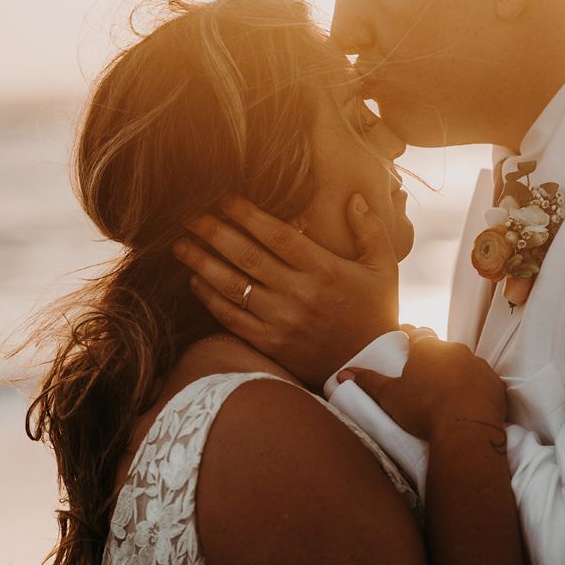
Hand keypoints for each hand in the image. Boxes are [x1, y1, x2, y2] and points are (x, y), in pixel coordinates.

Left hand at [173, 194, 398, 389]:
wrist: (369, 367)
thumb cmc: (375, 312)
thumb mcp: (384, 268)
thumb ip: (370, 230)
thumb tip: (356, 196)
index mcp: (325, 270)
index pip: (277, 234)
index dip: (247, 213)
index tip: (224, 197)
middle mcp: (300, 293)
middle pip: (247, 255)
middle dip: (214, 231)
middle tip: (190, 213)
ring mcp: (282, 321)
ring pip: (233, 285)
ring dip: (202, 262)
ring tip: (180, 244)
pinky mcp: (271, 343)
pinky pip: (232, 318)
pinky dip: (210, 298)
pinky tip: (194, 281)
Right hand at [339, 333, 507, 440]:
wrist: (465, 430)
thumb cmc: (424, 410)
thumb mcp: (390, 396)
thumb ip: (368, 382)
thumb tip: (344, 374)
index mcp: (427, 349)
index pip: (417, 334)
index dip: (411, 335)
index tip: (406, 335)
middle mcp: (455, 350)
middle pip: (441, 349)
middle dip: (434, 358)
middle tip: (424, 373)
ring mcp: (478, 365)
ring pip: (464, 364)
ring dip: (456, 373)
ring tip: (447, 393)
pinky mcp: (494, 383)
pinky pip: (483, 382)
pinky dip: (475, 389)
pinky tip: (468, 403)